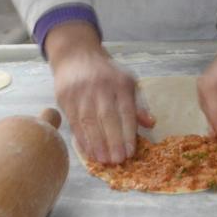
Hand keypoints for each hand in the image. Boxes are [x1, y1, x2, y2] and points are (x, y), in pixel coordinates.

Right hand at [45, 22, 153, 163]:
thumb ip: (137, 104)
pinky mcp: (66, 98)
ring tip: (104, 160)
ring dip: (97, 143)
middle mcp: (101, 86)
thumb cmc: (106, 73)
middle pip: (108, 117)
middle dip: (113, 140)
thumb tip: (151, 123)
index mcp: (120, 82)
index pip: (126, 110)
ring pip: (89, 121)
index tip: (131, 152)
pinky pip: (74, 122)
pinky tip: (89, 152)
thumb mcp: (126, 81)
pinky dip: (82, 139)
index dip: (128, 132)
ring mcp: (82, 91)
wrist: (76, 55)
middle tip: (118, 161)